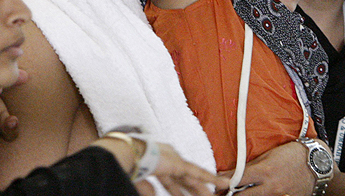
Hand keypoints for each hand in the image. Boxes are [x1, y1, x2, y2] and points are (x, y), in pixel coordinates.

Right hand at [95, 137, 228, 195]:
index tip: (181, 195)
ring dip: (204, 186)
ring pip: (193, 177)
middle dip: (194, 189)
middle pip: (184, 178)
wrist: (122, 153)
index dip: (177, 189)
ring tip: (218, 191)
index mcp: (155, 161)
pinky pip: (196, 173)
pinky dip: (210, 178)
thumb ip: (146, 188)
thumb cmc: (123, 162)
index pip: (169, 179)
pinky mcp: (177, 164)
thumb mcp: (137, 179)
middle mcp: (166, 158)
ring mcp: (173, 159)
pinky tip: (222, 183)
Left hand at [222, 141, 315, 195]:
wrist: (317, 164)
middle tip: (219, 193)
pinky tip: (254, 195)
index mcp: (265, 171)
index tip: (214, 182)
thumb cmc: (294, 154)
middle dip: (230, 195)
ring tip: (234, 194)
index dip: (223, 181)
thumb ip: (252, 164)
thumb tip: (234, 171)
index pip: (237, 179)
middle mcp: (271, 187)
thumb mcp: (270, 154)